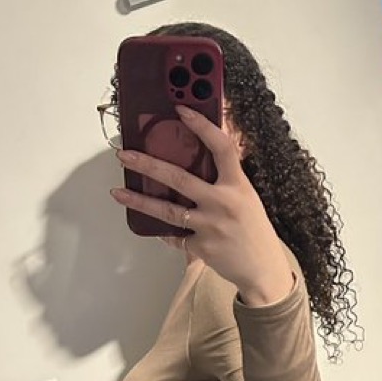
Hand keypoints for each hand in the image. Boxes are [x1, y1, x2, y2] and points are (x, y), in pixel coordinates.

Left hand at [111, 107, 294, 305]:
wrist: (263, 270)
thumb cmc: (254, 230)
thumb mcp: (247, 197)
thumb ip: (228, 177)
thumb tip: (213, 150)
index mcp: (238, 185)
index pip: (221, 147)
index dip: (202, 126)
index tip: (182, 110)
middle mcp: (223, 203)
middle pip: (180, 179)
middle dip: (148, 164)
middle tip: (124, 155)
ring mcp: (210, 226)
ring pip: (168, 210)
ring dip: (139, 200)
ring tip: (118, 192)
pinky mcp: (200, 247)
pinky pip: (175, 235)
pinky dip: (164, 230)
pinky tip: (153, 225)